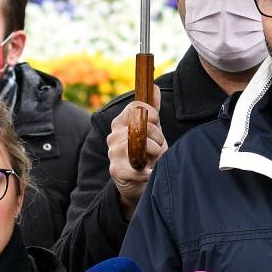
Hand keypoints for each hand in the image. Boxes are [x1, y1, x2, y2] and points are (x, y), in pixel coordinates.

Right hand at [106, 85, 164, 218]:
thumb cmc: (145, 155)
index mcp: (120, 123)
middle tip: (156, 148)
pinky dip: (150, 171)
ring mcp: (113, 153)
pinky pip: (142, 166)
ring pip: (144, 145)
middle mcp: (113, 136)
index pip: (138, 107)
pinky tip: (148, 172)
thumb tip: (155, 87)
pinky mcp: (117, 171)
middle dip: (158, 137)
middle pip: (144, 125)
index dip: (152, 115)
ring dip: (155, 154)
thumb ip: (153, 110)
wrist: (137, 184)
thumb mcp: (151, 130)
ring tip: (152, 160)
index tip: (155, 125)